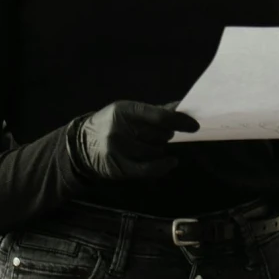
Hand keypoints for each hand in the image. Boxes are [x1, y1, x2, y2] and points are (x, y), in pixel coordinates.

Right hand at [71, 100, 198, 181]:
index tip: (194, 125)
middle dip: (165, 135)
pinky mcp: (118, 166)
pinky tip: (171, 162)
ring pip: (155, 152)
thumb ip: (155, 112)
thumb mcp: (129, 112)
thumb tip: (182, 109)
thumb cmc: (113, 124)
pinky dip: (162, 166)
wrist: (83, 143)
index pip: (159, 116)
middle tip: (160, 134)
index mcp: (124, 110)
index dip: (179, 121)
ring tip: (149, 145)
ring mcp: (117, 149)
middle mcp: (119, 128)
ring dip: (159, 150)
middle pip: (159, 135)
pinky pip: (147, 169)